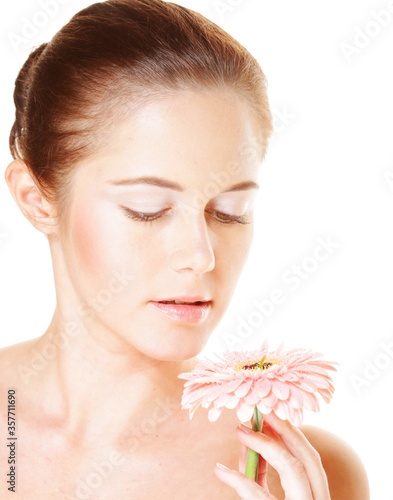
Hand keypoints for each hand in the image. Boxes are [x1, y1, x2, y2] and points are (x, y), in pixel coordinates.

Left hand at [214, 411, 330, 499]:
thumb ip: (261, 478)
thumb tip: (245, 448)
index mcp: (314, 498)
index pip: (310, 460)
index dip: (291, 434)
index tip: (269, 414)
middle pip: (309, 459)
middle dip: (285, 431)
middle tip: (260, 411)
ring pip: (296, 471)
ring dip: (267, 446)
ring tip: (242, 431)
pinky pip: (263, 497)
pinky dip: (242, 481)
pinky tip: (222, 471)